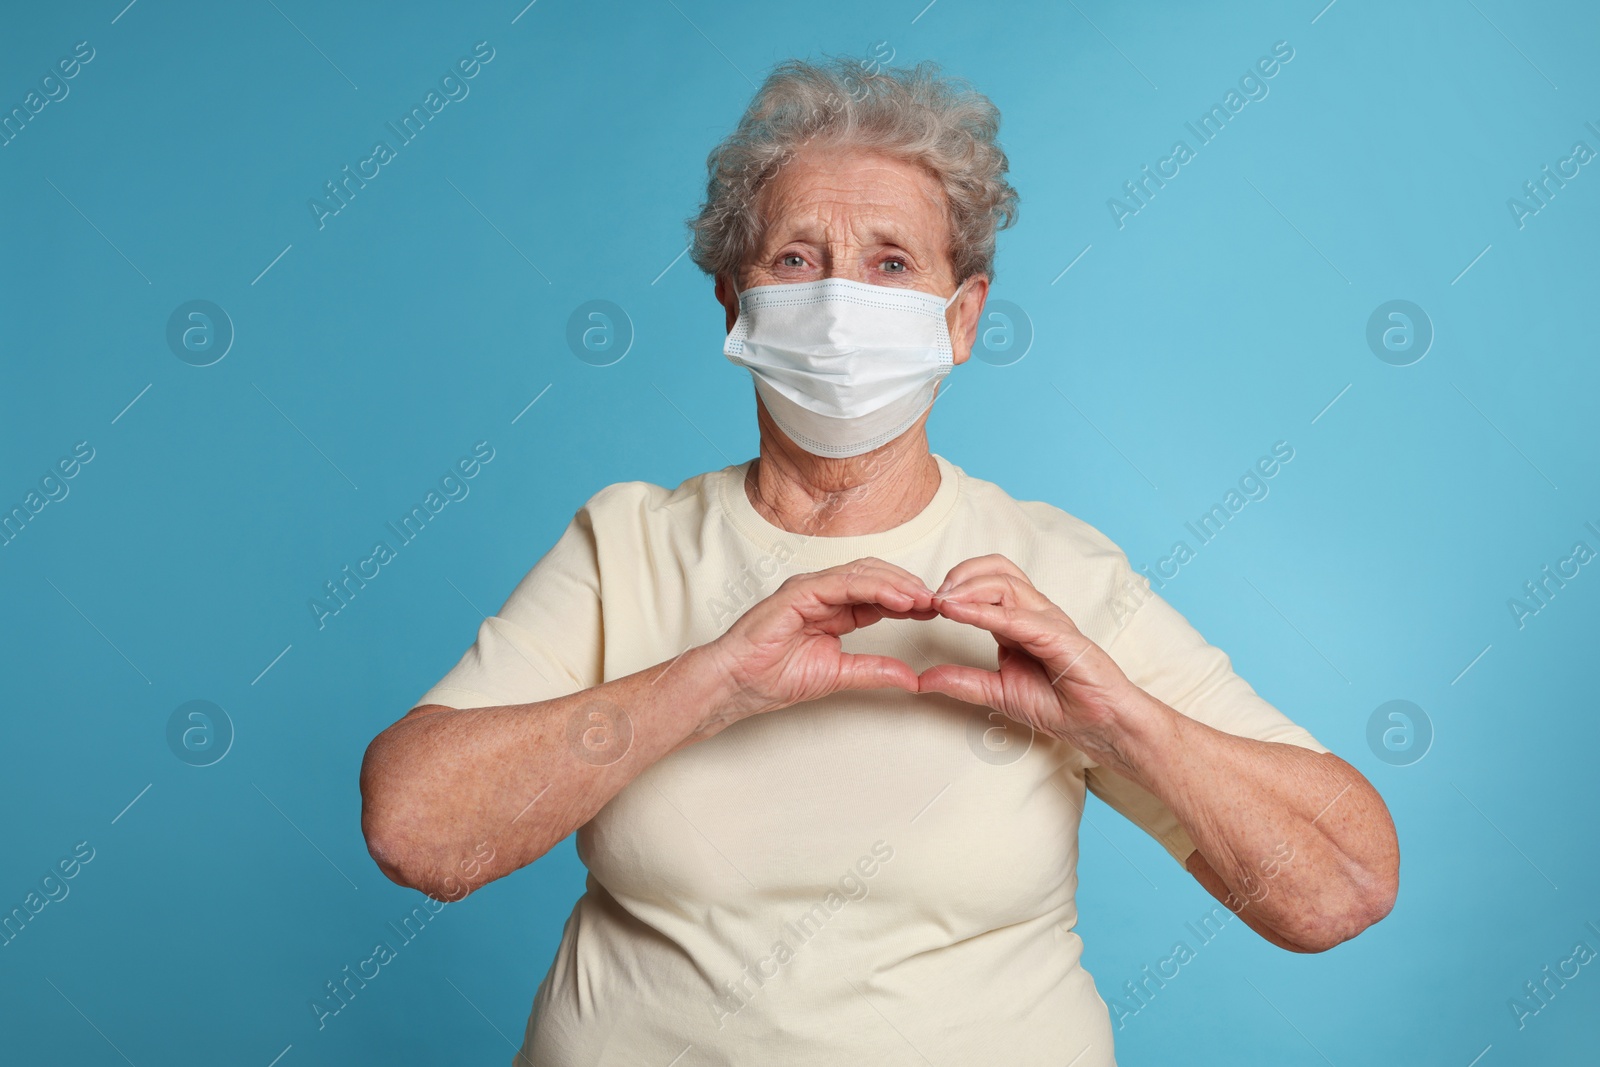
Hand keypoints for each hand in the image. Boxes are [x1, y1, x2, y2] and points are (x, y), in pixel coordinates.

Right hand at [699, 557, 936, 736]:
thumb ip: (873, 670)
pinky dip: (874, 588)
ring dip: (898, 584)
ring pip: (863, 573)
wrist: (736, 684)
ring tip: (925, 598)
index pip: (878, 595)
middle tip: (938, 601)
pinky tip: (899, 599)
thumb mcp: (838, 675)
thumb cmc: (772, 677)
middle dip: (909, 586)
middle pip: (876, 576)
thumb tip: (911, 678)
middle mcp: (823, 592)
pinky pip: (843, 583)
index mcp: (833, 610)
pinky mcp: (798, 592)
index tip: (936, 611)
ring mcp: (810, 588)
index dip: (909, 600)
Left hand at [918, 554, 1138, 764]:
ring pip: (1005, 583)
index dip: (955, 584)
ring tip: (940, 601)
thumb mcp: (997, 692)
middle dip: (959, 575)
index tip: (926, 602)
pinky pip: (1015, 616)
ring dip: (967, 588)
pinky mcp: (1058, 636)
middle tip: (931, 595)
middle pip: (996, 570)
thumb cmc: (1061, 706)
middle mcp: (1035, 612)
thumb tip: (922, 679)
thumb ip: (962, 681)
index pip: (988, 581)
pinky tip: (957, 612)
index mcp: (1020, 620)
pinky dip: (982, 611)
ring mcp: (1048, 620)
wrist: (1100, 725)